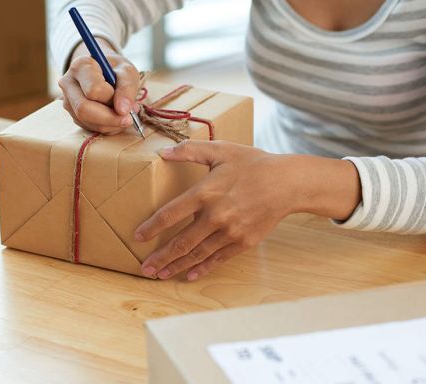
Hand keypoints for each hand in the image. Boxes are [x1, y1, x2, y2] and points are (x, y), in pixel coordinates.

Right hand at [58, 39, 139, 133]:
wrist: (104, 72)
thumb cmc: (116, 70)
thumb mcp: (127, 71)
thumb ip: (127, 88)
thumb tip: (122, 110)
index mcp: (80, 67)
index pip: (92, 90)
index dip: (111, 99)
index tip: (126, 102)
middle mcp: (68, 84)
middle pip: (83, 108)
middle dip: (109, 118)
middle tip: (129, 119)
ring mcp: (68, 101)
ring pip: (86, 121)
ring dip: (110, 124)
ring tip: (125, 116)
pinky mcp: (73, 114)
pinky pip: (89, 126)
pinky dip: (106, 127)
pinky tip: (115, 117)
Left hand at [135, 140, 361, 280]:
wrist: (288, 183)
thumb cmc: (253, 164)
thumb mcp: (220, 150)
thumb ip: (190, 150)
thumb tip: (163, 151)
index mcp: (206, 192)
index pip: (170, 214)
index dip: (152, 227)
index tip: (137, 237)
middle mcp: (216, 215)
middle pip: (181, 241)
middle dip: (160, 257)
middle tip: (143, 267)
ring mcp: (230, 232)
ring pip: (197, 254)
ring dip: (176, 266)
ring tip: (159, 274)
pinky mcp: (243, 242)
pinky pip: (218, 259)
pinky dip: (202, 268)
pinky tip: (189, 275)